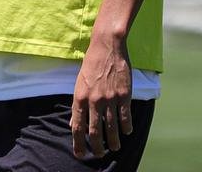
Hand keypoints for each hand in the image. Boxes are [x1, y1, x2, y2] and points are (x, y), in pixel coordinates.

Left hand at [70, 32, 132, 158]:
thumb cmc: (92, 63)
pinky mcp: (124, 95)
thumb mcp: (79, 82)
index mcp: (80, 97)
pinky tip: (126, 131)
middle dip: (97, 148)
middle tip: (100, 153)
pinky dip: (126, 128)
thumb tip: (74, 124)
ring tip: (114, 147)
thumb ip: (78, 103)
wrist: (107, 46)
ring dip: (113, 142)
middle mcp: (94, 101)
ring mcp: (110, 99)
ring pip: (112, 129)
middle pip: (95, 133)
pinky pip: (125, 118)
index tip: (80, 154)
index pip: (77, 128)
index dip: (78, 144)